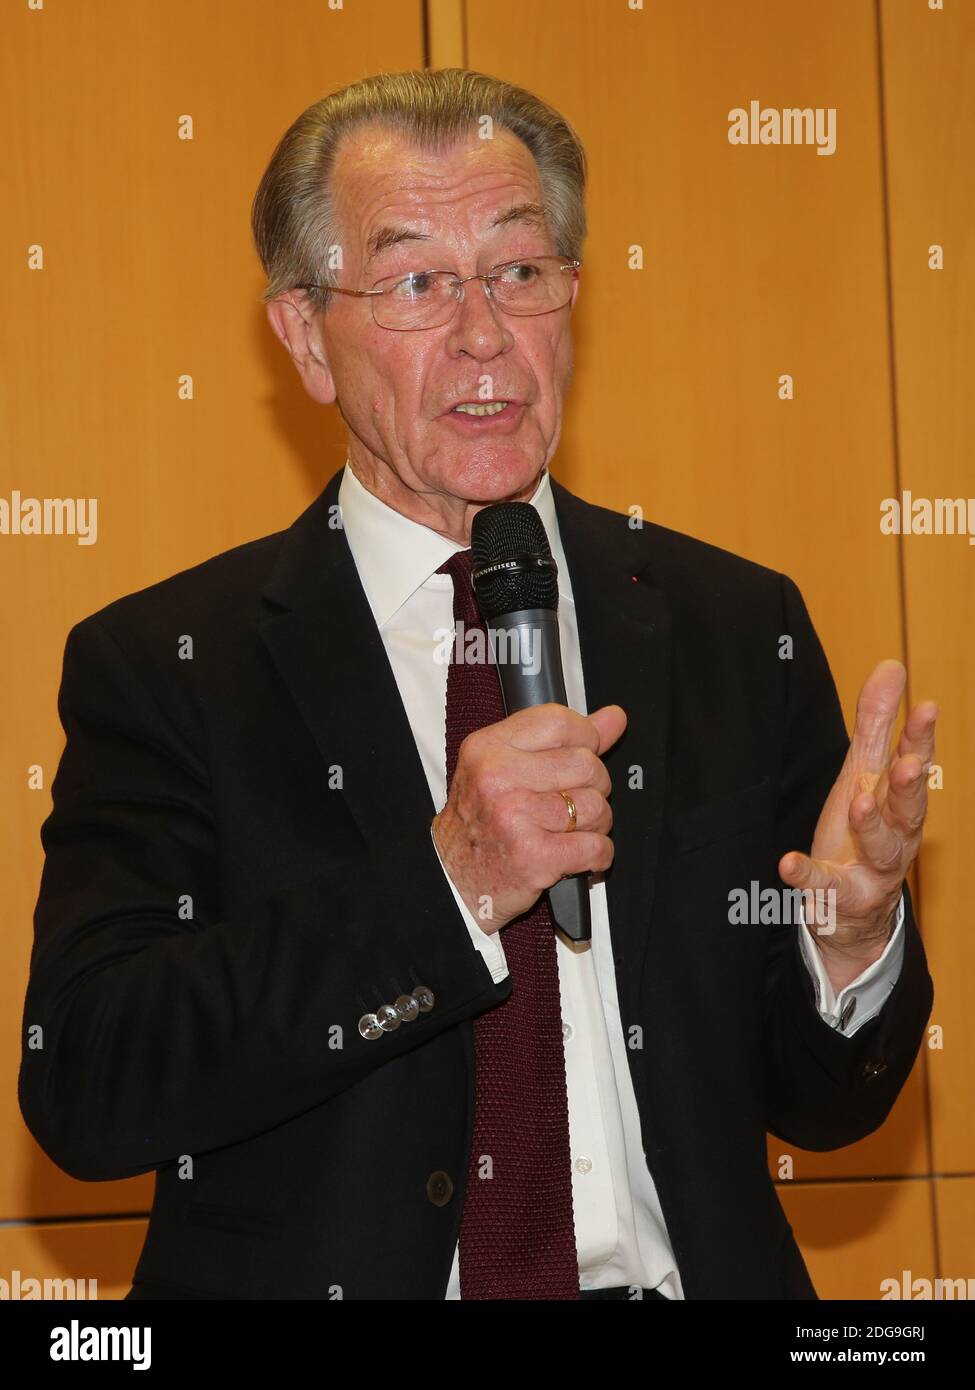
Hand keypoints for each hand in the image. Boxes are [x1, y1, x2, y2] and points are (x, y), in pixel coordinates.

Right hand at [432, 703, 627, 933]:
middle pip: (586, 765)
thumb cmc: (478, 825)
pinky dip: (598, 855)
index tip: (586, 752)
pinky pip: (596, 846)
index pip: (559, 722)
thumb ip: (561, 741)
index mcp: (488, 749)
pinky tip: (576, 854)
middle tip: (571, 803)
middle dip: (593, 787)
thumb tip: (613, 718)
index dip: (586, 737)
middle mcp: (498, 779)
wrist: (452, 881)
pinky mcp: (535, 857)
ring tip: (568, 831)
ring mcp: (515, 818)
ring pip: (596, 807)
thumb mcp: (504, 769)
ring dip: (595, 824)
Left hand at [779, 659, 936, 992]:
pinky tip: (787, 863)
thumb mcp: (864, 773)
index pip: (914, 764)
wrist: (854, 910)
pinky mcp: (840, 896)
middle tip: (908, 765)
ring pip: (880, 848)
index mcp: (897, 799)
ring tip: (859, 804)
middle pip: (908, 810)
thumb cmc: (862, 829)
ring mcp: (871, 868)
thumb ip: (877, 723)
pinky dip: (807, 875)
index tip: (926, 707)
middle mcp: (894, 834)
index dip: (921, 738)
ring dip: (871, 826)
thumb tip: (893, 665)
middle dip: (909, 787)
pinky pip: (825, 886)